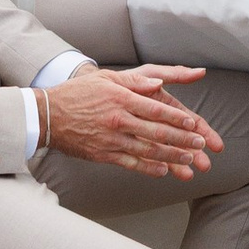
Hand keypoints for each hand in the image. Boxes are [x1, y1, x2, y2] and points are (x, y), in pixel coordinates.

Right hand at [38, 65, 223, 180]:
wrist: (48, 116)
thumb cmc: (79, 93)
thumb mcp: (107, 78)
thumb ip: (135, 81)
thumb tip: (159, 84)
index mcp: (121, 98)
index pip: (156, 110)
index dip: (178, 119)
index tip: (194, 124)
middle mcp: (118, 120)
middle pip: (157, 132)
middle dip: (182, 140)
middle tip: (200, 144)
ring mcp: (111, 139)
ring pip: (147, 151)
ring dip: (171, 156)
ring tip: (189, 159)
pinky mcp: (104, 154)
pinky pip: (131, 164)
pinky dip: (149, 168)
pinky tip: (163, 170)